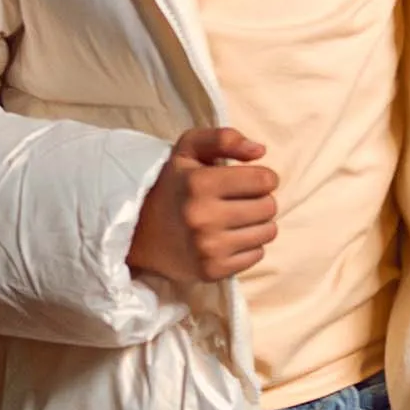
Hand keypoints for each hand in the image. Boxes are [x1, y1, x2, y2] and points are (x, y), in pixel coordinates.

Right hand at [129, 125, 279, 282]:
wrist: (140, 232)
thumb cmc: (173, 185)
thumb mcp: (188, 150)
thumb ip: (223, 139)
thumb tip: (260, 150)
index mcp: (199, 183)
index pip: (264, 180)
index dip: (264, 177)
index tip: (251, 181)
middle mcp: (203, 217)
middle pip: (269, 207)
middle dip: (262, 200)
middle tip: (241, 201)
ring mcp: (208, 248)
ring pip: (268, 232)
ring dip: (259, 224)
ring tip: (238, 219)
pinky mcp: (212, 271)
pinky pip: (257, 255)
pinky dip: (249, 246)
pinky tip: (230, 239)